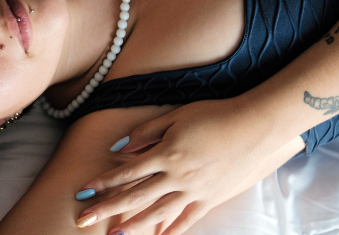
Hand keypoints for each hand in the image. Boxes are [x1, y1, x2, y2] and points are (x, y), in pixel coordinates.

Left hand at [75, 98, 279, 234]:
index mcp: (167, 153)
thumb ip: (147, 132)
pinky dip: (171, 230)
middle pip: (135, 196)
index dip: (104, 181)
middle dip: (107, 208)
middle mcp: (178, 176)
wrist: (255, 126)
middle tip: (83, 219)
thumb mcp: (176, 116)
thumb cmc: (214, 115)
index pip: (127, 171)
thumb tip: (122, 148)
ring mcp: (195, 190)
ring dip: (133, 226)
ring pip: (158, 213)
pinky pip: (187, 219)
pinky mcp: (211, 198)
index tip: (85, 190)